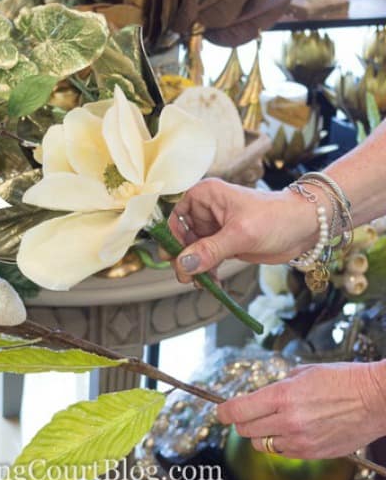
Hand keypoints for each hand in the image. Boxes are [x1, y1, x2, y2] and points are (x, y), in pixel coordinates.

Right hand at [167, 178, 319, 282]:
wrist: (306, 227)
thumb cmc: (277, 218)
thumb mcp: (241, 234)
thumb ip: (210, 250)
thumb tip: (184, 264)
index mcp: (205, 195)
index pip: (175, 215)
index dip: (172, 236)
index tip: (173, 257)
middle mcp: (206, 210)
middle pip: (181, 236)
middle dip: (183, 257)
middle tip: (187, 277)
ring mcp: (214, 228)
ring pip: (192, 250)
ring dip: (194, 268)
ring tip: (200, 284)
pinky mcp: (224, 243)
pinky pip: (206, 258)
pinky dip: (206, 271)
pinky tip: (211, 283)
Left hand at [217, 361, 385, 458]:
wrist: (375, 399)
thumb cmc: (342, 380)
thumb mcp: (302, 372)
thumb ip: (278, 386)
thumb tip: (262, 395)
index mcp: (282, 395)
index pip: (238, 409)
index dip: (223, 411)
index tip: (219, 411)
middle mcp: (289, 420)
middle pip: (245, 430)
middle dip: (241, 421)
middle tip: (245, 413)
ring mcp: (302, 440)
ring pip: (262, 444)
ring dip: (260, 434)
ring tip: (272, 421)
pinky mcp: (314, 453)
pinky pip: (284, 452)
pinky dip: (281, 443)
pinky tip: (290, 430)